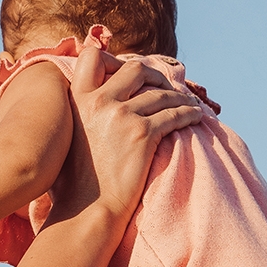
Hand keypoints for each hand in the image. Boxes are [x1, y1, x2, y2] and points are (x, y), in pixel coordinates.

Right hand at [55, 32, 202, 226]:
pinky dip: (189, 113)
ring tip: (189, 104)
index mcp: (78, 99)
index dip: (116, 59)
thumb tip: (99, 93)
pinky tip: (196, 117)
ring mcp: (121, 116)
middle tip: (167, 88)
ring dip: (180, 97)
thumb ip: (82, 110)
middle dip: (156, 76)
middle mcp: (98, 102)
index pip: (94, 56)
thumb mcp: (71, 135)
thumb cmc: (79, 180)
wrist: (89, 209)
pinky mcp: (142, 135)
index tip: (133, 75)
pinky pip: (174, 114)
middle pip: (137, 69)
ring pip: (162, 93)